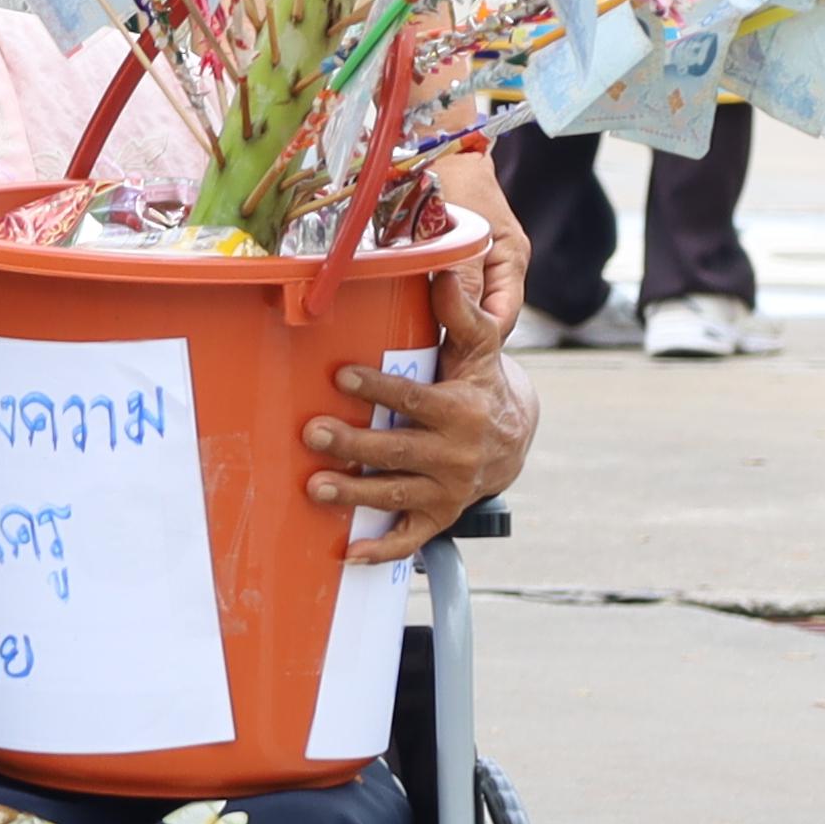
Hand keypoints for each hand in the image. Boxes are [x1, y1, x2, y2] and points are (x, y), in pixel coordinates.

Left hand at [308, 223, 536, 553]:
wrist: (513, 439)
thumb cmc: (479, 382)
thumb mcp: (478, 346)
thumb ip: (460, 313)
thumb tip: (443, 271)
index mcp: (463, 409)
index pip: (415, 399)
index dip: (379, 387)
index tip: (341, 375)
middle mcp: (456, 454)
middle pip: (398, 450)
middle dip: (354, 443)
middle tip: (311, 432)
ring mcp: (447, 489)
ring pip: (396, 494)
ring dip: (354, 494)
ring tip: (315, 487)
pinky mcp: (440, 517)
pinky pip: (410, 538)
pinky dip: (381, 550)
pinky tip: (348, 553)